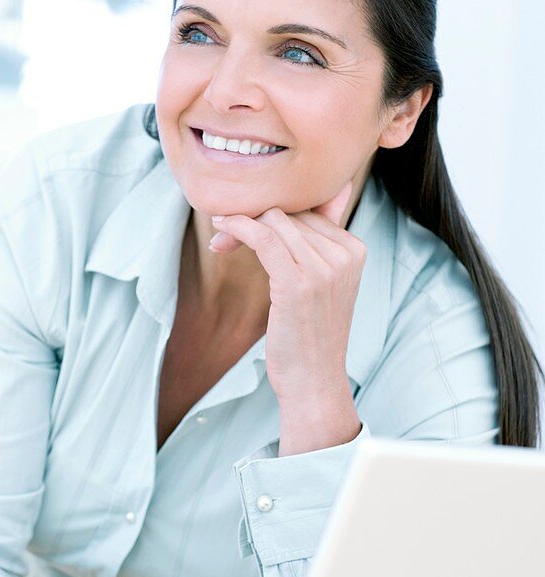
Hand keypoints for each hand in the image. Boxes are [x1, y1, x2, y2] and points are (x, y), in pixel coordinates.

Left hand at [209, 182, 365, 404]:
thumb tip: (329, 195)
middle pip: (290, 213)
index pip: (309, 210)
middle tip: (222, 234)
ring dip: (239, 223)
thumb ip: (320, 243)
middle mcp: (345, 255)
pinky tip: (221, 231)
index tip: (244, 226)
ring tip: (220, 239)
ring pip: (274, 221)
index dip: (272, 214)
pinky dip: (238, 228)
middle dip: (253, 218)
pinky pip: (263, 237)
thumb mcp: (325, 284)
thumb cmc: (312, 336)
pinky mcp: (296, 283)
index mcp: (355, 249)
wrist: (314, 381)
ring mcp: (324, 269)